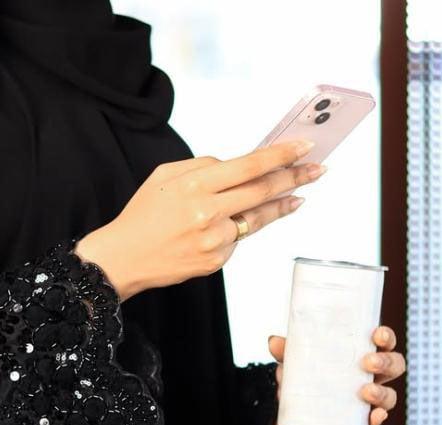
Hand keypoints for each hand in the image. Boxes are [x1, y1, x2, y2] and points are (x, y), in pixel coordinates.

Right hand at [73, 140, 326, 300]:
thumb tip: (237, 165)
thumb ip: (202, 166)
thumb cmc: (143, 214)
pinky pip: (239, 238)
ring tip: (299, 194)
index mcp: (194, 185)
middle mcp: (207, 213)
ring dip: (282, 204)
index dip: (281, 155)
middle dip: (295, 177)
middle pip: (263, 190)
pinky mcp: (217, 261)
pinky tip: (240, 221)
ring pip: (257, 216)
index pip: (249, 166)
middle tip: (317, 168)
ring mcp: (214, 240)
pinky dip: (242, 227)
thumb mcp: (165, 177)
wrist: (123, 258)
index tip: (305, 146)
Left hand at [269, 325, 406, 424]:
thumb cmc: (306, 377)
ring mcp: (370, 400)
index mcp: (363, 354)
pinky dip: (378, 419)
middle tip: (367, 362)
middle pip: (395, 366)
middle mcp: (373, 376)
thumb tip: (274, 341)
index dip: (386, 337)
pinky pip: (376, 421)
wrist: (296, 414)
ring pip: (390, 395)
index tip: (376, 334)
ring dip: (382, 392)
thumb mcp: (296, 363)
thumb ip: (287, 352)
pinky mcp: (362, 422)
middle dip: (386, 362)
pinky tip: (375, 416)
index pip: (384, 342)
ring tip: (365, 391)